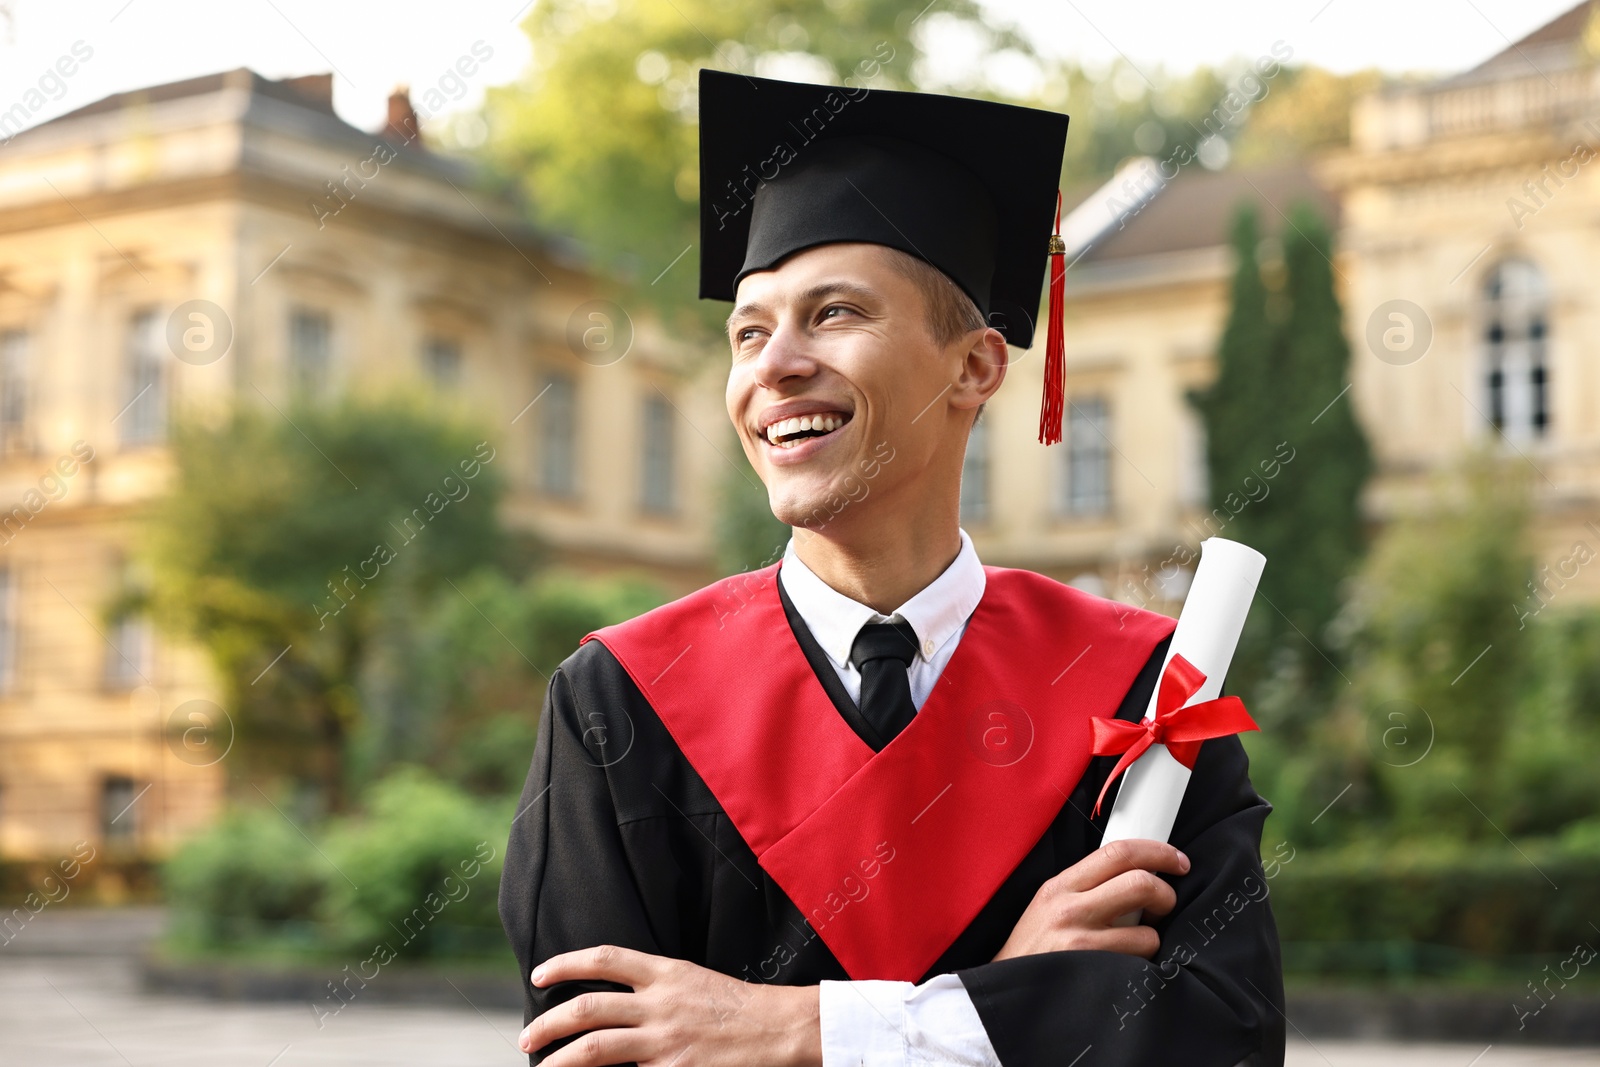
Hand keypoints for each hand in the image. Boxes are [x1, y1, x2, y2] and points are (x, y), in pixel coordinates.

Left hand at [520, 945, 821, 1066]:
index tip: (539, 975)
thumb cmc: (739, 1007)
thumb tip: (613, 1006)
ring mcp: (664, 1042)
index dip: (565, 964)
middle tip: (526, 1037)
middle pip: (587, 1009)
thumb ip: (654, 989)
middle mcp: (659, 1004)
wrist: (780, 1029)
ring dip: (559, 1061)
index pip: (604, 959)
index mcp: (666, 972)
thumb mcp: (694, 982)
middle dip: (548, 1024)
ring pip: (595, 1049)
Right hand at [991, 838, 1188, 961]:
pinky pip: (1139, 962)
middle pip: (1139, 882)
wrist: (1007, 989)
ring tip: (1136, 942)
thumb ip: (1086, 885)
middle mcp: (1069, 908)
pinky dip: (1143, 963)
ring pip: (1146, 930)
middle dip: (1165, 894)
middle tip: (1164, 904)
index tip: (1176, 861)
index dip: (1157, 852)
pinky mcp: (1093, 972)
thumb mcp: (1049, 905)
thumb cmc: (1033, 949)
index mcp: (1060, 886)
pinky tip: (1127, 965)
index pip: (1117, 852)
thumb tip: (1135, 873)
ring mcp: (1081, 942)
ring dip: (1152, 937)